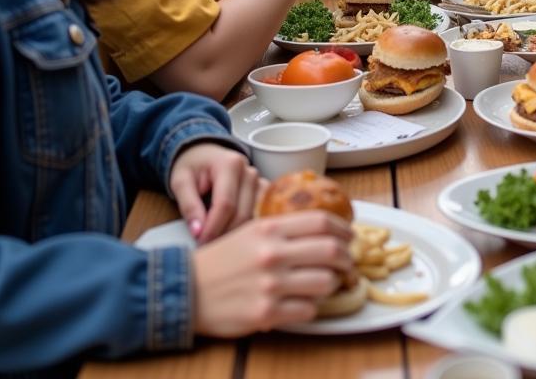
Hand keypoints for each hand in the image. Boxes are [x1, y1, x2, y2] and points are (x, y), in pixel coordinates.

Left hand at [169, 142, 262, 243]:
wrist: (203, 154)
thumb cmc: (192, 167)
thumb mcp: (181, 182)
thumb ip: (189, 205)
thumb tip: (198, 231)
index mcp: (230, 164)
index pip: (225, 204)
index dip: (213, 227)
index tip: (200, 242)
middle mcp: (250, 171)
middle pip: (242, 213)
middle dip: (223, 233)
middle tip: (206, 246)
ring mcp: (259, 181)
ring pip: (253, 216)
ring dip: (236, 232)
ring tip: (218, 240)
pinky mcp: (263, 191)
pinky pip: (260, 213)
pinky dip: (247, 227)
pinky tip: (233, 234)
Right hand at [192, 211, 352, 336]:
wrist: (186, 291)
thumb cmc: (221, 259)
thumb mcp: (250, 230)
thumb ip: (284, 227)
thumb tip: (324, 228)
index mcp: (270, 228)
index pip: (322, 221)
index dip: (343, 229)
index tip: (350, 236)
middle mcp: (273, 253)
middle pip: (331, 250)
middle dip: (347, 258)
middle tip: (348, 263)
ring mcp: (270, 285)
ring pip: (325, 282)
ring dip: (331, 284)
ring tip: (325, 284)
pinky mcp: (266, 313)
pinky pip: (308, 310)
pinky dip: (311, 307)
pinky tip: (302, 303)